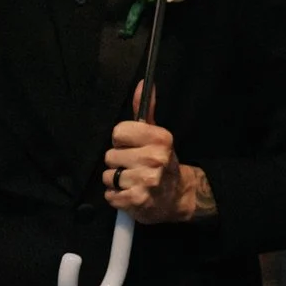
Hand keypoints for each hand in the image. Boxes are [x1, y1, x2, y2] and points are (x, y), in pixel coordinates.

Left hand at [102, 85, 215, 222]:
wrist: (178, 197)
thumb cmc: (162, 162)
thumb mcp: (156, 134)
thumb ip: (145, 109)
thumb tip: (142, 83)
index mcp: (159, 139)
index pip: (118, 132)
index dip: (122, 141)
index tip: (133, 147)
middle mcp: (155, 159)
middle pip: (110, 155)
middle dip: (119, 162)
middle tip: (134, 167)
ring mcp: (146, 182)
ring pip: (108, 176)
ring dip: (117, 181)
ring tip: (133, 181)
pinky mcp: (137, 202)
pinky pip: (110, 195)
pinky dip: (117, 197)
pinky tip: (131, 194)